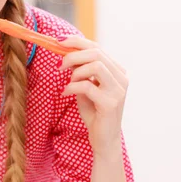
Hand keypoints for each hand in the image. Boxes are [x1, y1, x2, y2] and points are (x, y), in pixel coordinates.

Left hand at [57, 36, 128, 155]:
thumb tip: (66, 53)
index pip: (97, 47)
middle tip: (59, 65)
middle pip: (96, 53)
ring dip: (76, 72)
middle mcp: (121, 78)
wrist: (104, 140)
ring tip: (68, 83)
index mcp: (117, 71)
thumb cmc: (94, 113)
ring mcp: (118, 90)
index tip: (58, 41)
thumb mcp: (86, 87)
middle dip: (73, 55)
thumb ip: (80, 71)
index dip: (77, 41)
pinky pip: (87, 86)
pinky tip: (66, 93)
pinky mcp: (111, 103)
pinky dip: (72, 87)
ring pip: (95, 66)